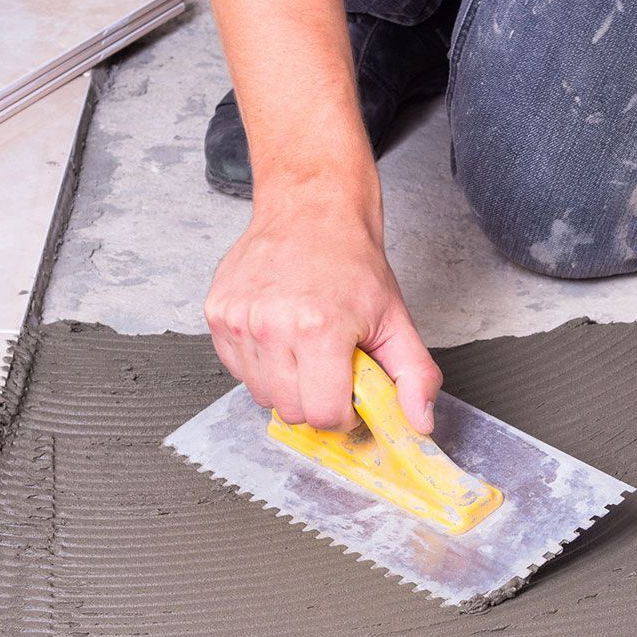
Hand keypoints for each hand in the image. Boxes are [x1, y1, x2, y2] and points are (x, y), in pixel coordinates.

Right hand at [204, 193, 440, 434]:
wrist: (311, 212)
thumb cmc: (352, 265)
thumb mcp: (397, 321)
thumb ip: (415, 377)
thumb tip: (420, 424)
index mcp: (319, 330)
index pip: (324, 414)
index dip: (343, 415)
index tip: (349, 397)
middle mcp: (271, 326)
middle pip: (291, 411)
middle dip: (316, 401)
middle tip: (330, 370)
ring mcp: (239, 320)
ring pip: (261, 395)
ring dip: (287, 384)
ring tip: (305, 350)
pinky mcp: (217, 314)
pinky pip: (238, 370)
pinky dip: (261, 365)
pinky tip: (280, 338)